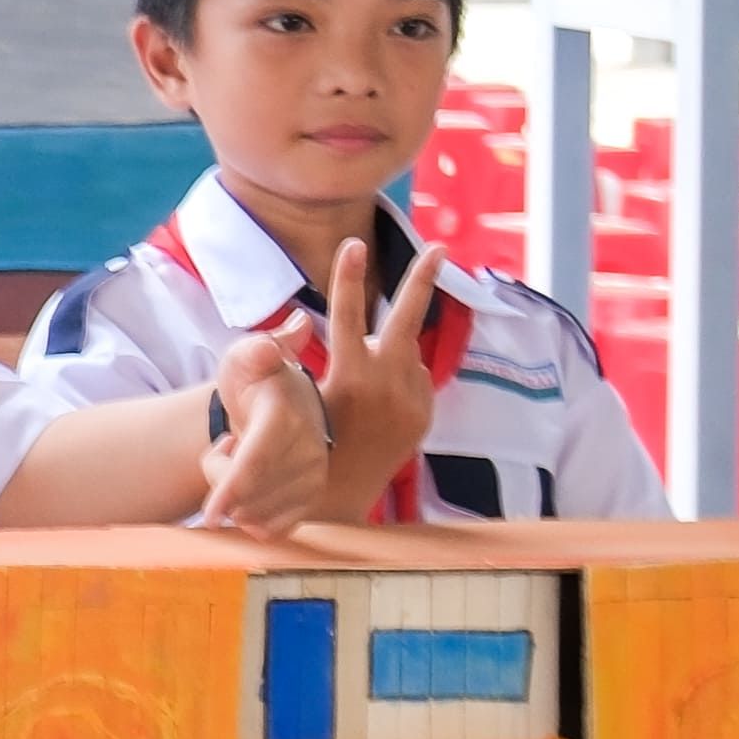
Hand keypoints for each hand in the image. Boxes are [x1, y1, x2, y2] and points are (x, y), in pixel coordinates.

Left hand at [194, 326, 332, 536]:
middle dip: (218, 475)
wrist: (278, 402)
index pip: (257, 461)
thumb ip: (255, 350)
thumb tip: (266, 348)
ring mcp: (314, 479)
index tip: (210, 515)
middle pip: (248, 494)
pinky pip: (271, 530)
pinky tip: (254, 488)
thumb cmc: (254, 378)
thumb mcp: (247, 355)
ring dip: (234, 496)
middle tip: (227, 445)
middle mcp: (309, 450)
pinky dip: (251, 516)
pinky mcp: (311, 501)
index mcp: (287, 416)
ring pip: (256, 515)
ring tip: (241, 460)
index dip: (231, 487)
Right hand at [309, 236, 446, 521]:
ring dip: (388, 355)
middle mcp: (386, 384)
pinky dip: (397, 381)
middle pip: (408, 319)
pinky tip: (378, 408)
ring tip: (363, 390)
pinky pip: (413, 380)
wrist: (338, 494)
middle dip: (422, 279)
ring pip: (405, 353)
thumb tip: (338, 329)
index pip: (346, 315)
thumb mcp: (299, 397)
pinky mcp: (425, 414)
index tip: (353, 243)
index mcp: (349, 377)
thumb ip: (318, 359)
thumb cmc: (306, 441)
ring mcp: (412, 399)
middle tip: (439, 247)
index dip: (347, 277)